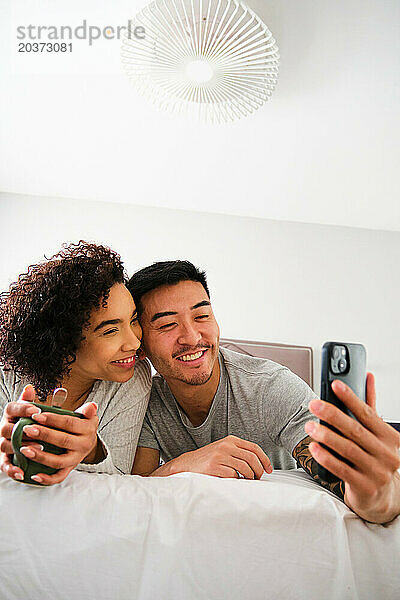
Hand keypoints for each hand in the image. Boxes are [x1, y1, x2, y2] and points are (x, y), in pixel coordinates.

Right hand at [0, 384, 41, 480]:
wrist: (23, 435)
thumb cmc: (28, 421)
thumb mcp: (29, 410)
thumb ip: (29, 400)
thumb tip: (30, 388)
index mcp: (9, 414)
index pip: (12, 408)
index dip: (23, 408)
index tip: (36, 409)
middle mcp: (3, 428)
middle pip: (7, 428)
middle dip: (22, 430)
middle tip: (39, 432)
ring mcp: (3, 443)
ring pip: (7, 446)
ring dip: (20, 448)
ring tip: (37, 449)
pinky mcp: (4, 459)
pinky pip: (5, 464)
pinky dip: (12, 469)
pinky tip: (22, 472)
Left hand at [0, 385, 99, 484]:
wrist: (87, 441)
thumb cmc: (81, 425)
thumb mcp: (87, 415)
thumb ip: (87, 410)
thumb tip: (91, 406)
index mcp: (88, 429)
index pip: (69, 423)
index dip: (52, 419)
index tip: (36, 415)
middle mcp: (84, 445)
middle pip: (63, 441)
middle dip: (43, 435)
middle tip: (26, 429)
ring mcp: (76, 459)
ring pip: (59, 461)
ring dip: (41, 456)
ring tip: (24, 450)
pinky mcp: (70, 469)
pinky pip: (59, 477)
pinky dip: (47, 479)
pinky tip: (34, 475)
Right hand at [164, 435, 272, 478]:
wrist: (187, 464)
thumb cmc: (208, 459)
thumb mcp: (224, 449)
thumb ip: (239, 452)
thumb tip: (259, 464)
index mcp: (231, 440)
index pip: (254, 448)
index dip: (264, 459)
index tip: (269, 469)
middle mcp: (226, 446)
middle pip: (251, 459)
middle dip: (258, 470)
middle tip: (258, 478)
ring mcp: (220, 456)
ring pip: (244, 468)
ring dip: (249, 477)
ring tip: (247, 481)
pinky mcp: (214, 467)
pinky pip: (233, 476)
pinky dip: (237, 480)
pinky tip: (234, 481)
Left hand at [306, 373, 399, 522]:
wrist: (381, 496)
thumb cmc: (375, 458)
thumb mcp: (376, 433)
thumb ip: (370, 405)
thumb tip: (368, 376)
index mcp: (390, 437)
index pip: (368, 414)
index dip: (350, 398)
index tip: (335, 384)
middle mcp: (387, 454)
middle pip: (355, 430)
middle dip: (333, 415)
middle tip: (314, 404)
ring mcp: (377, 472)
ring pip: (347, 449)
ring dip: (326, 436)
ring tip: (310, 426)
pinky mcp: (364, 487)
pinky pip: (342, 469)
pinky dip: (326, 457)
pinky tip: (314, 448)